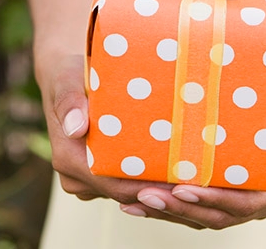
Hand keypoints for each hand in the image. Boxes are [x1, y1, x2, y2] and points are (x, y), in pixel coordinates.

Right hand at [36, 48, 209, 228]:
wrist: (65, 76)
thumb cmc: (69, 73)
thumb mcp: (67, 78)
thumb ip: (69, 101)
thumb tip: (76, 128)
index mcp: (68, 159)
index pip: (115, 184)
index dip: (149, 187)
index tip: (182, 181)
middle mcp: (77, 176)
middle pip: (127, 193)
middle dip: (162, 189)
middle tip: (200, 181)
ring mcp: (89, 179)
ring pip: (129, 191)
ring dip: (159, 186)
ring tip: (197, 176)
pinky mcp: (101, 174)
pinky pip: (128, 183)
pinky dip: (152, 178)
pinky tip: (182, 170)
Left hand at [118, 81, 265, 228]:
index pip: (251, 201)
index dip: (217, 199)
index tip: (184, 189)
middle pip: (222, 214)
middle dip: (183, 209)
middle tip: (146, 195)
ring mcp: (248, 201)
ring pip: (207, 216)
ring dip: (170, 212)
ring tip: (133, 201)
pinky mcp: (231, 195)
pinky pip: (201, 208)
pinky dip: (171, 206)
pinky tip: (138, 200)